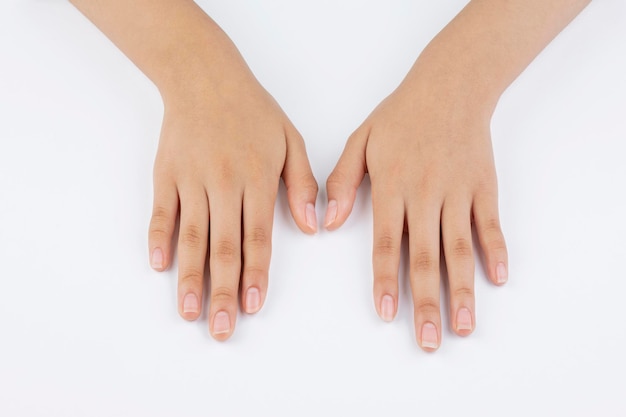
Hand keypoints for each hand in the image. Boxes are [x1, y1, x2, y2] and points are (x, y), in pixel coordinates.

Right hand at [148, 70, 317, 340]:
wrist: (204, 76)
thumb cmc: (252, 110)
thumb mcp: (290, 139)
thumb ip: (301, 184)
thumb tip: (314, 227)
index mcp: (256, 178)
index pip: (257, 236)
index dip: (255, 274)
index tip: (252, 306)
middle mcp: (223, 184)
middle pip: (223, 247)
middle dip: (222, 291)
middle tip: (221, 328)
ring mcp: (190, 180)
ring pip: (190, 237)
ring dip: (189, 278)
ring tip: (188, 312)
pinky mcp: (165, 175)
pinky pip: (160, 212)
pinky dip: (157, 239)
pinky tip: (158, 266)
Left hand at [325, 76, 507, 350]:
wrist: (451, 85)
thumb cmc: (401, 115)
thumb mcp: (361, 141)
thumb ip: (342, 182)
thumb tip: (326, 223)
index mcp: (392, 186)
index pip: (386, 243)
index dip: (385, 280)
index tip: (387, 314)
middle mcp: (425, 194)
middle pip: (426, 257)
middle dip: (426, 302)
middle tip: (428, 340)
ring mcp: (458, 192)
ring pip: (461, 249)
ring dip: (464, 290)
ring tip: (464, 326)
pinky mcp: (484, 187)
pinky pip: (490, 225)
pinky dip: (496, 252)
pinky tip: (498, 280)